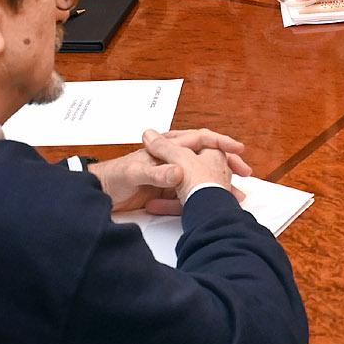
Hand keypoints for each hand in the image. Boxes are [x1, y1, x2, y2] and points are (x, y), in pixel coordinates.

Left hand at [92, 128, 250, 214]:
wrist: (98, 194)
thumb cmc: (113, 177)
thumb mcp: (134, 174)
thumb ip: (156, 173)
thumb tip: (178, 172)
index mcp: (167, 146)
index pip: (200, 139)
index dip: (221, 143)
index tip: (238, 150)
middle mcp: (172, 157)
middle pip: (207, 156)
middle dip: (227, 163)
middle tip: (245, 173)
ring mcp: (172, 172)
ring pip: (203, 175)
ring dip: (220, 183)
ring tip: (237, 195)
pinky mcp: (169, 188)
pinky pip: (192, 190)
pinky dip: (205, 196)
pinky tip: (214, 204)